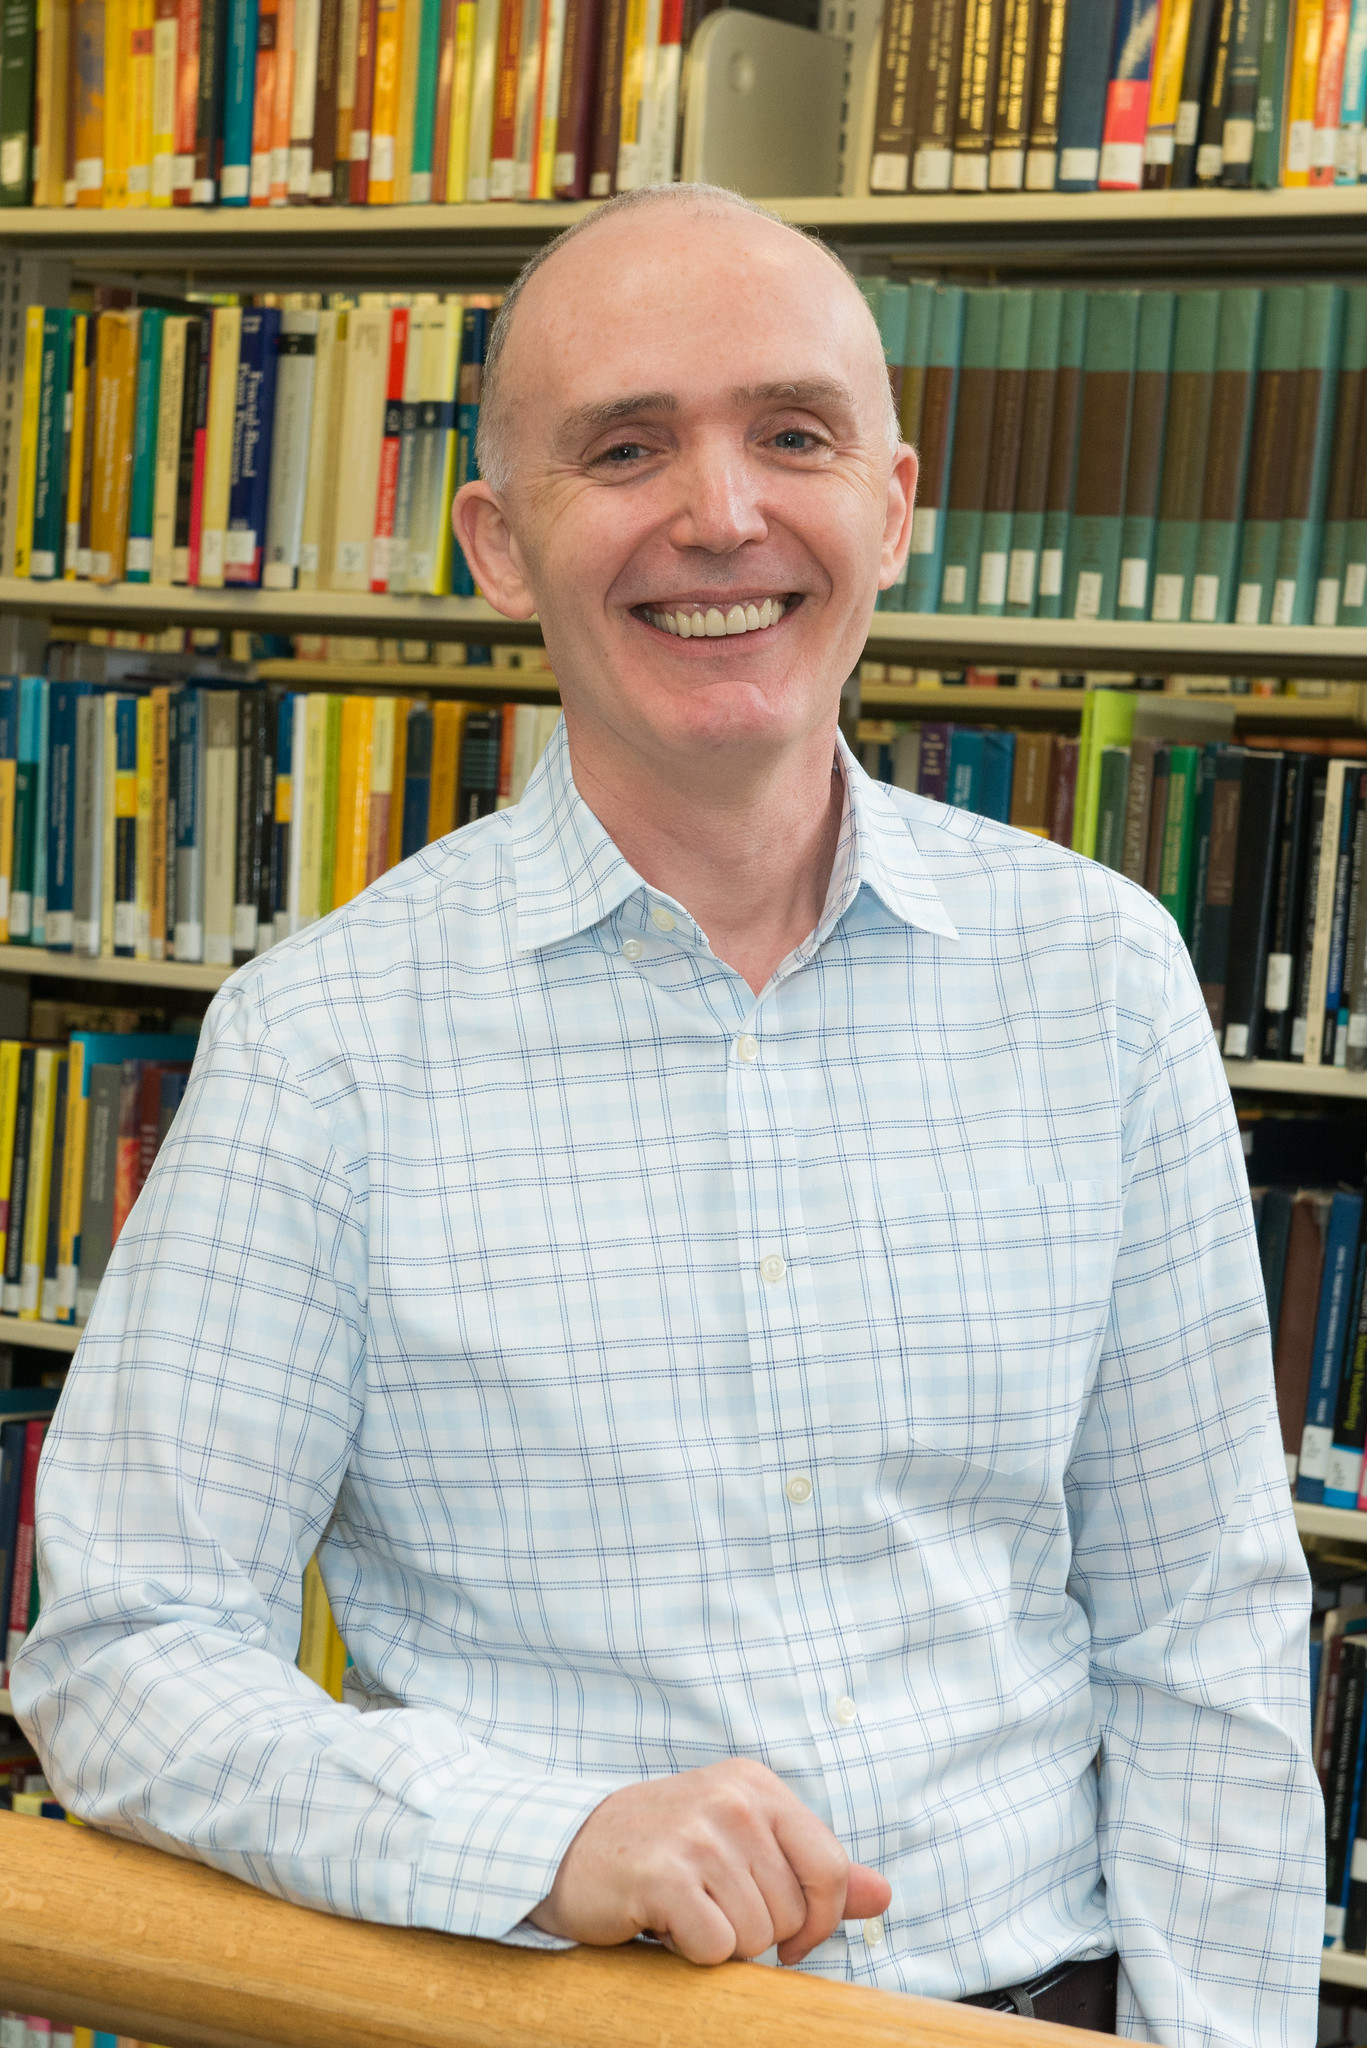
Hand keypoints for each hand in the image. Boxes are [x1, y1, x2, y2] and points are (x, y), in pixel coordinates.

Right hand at [528, 1758, 891, 1965]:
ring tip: (685, 1909)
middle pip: (794, 1913)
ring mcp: (698, 1834)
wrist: (567, 1846)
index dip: (820, 1921)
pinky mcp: (663, 1875)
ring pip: (756, 1937)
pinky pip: (717, 1949)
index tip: (789, 1938)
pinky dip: (692, 1954)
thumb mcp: (743, 1843)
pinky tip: (663, 1922)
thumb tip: (884, 1895)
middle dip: (757, 1932)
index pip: (831, 1869)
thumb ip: (814, 1869)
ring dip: (721, 1943)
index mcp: (758, 1785)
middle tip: (709, 1905)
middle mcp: (732, 1800)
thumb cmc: (664, 1849)